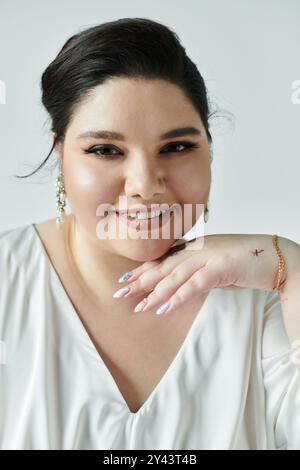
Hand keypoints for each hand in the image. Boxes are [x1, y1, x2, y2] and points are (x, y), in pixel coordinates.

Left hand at [113, 234, 288, 314]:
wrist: (276, 257)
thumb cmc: (248, 262)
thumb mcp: (218, 267)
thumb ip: (199, 274)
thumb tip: (183, 287)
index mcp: (196, 248)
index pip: (164, 259)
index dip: (143, 269)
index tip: (125, 280)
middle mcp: (198, 250)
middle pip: (163, 266)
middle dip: (140, 280)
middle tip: (119, 294)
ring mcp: (209, 257)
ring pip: (174, 276)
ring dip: (155, 293)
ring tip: (138, 307)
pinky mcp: (221, 267)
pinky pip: (195, 284)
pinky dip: (178, 297)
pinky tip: (163, 308)